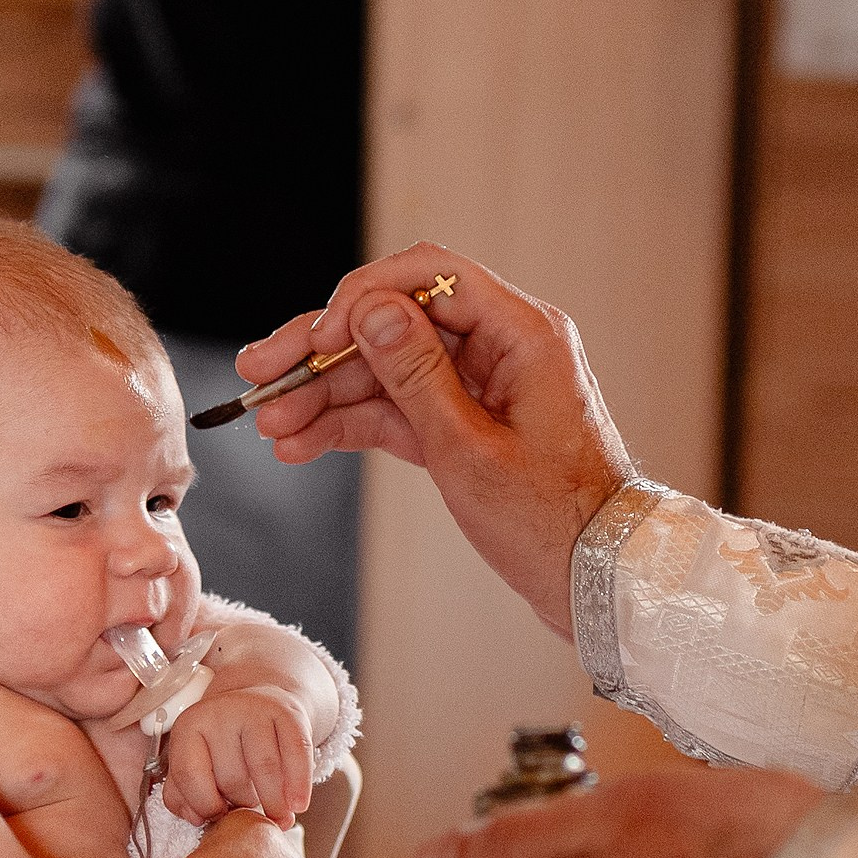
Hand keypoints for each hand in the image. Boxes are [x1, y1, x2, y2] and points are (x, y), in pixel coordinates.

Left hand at [161, 685, 313, 826]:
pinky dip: (298, 785)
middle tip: (249, 815)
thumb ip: (182, 792)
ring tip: (278, 820)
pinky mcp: (290, 714)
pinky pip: (297, 754)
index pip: (189, 774)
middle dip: (241, 805)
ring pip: (264, 768)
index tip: (217, 818)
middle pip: (231, 776)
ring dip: (273, 803)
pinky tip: (299, 805)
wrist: (261, 700)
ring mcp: (257, 710)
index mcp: (190, 725)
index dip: (204, 805)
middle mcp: (221, 712)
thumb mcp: (195, 758)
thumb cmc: (225, 741)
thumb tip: (195, 818)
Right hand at [238, 242, 637, 635]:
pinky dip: (350, 426)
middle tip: (260, 372)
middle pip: (394, 323)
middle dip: (322, 351)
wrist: (597, 581)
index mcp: (522, 333)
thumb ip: (417, 376)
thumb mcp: (471, 450)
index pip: (428, 276)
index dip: (361, 299)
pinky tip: (300, 444)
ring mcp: (479, 386)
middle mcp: (500, 347)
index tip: (314, 340)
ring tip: (269, 425)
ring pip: (385, 370)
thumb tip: (372, 312)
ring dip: (325, 396)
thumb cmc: (553, 521)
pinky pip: (396, 410)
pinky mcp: (463, 424)